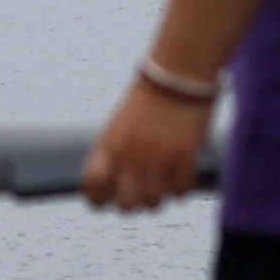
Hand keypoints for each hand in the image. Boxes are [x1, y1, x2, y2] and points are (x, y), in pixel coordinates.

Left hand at [83, 75, 213, 212]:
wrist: (178, 73)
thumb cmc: (148, 97)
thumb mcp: (121, 123)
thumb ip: (115, 154)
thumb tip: (113, 185)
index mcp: (110, 144)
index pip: (93, 186)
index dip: (96, 199)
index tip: (103, 201)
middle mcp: (131, 155)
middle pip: (125, 205)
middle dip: (132, 203)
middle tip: (140, 195)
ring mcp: (158, 158)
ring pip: (154, 204)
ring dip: (158, 198)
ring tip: (162, 185)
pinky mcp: (185, 157)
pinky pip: (180, 192)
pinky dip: (180, 189)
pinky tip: (180, 177)